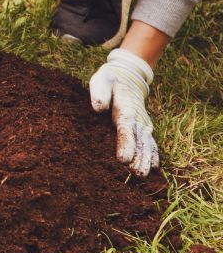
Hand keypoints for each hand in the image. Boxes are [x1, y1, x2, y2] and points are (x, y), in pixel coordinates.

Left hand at [89, 48, 158, 176]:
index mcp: (126, 109)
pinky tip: (153, 168)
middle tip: (137, 174)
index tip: (123, 159)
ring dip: (146, 159)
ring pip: (147, 144)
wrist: (127, 76)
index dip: (126, 144)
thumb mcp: (101, 81)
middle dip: (139, 158)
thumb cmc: (110, 81)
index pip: (126, 129)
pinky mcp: (144, 127)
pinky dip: (153, 154)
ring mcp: (143, 124)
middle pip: (139, 140)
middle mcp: (137, 119)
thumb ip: (100, 93)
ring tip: (143, 175)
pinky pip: (150, 142)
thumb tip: (99, 107)